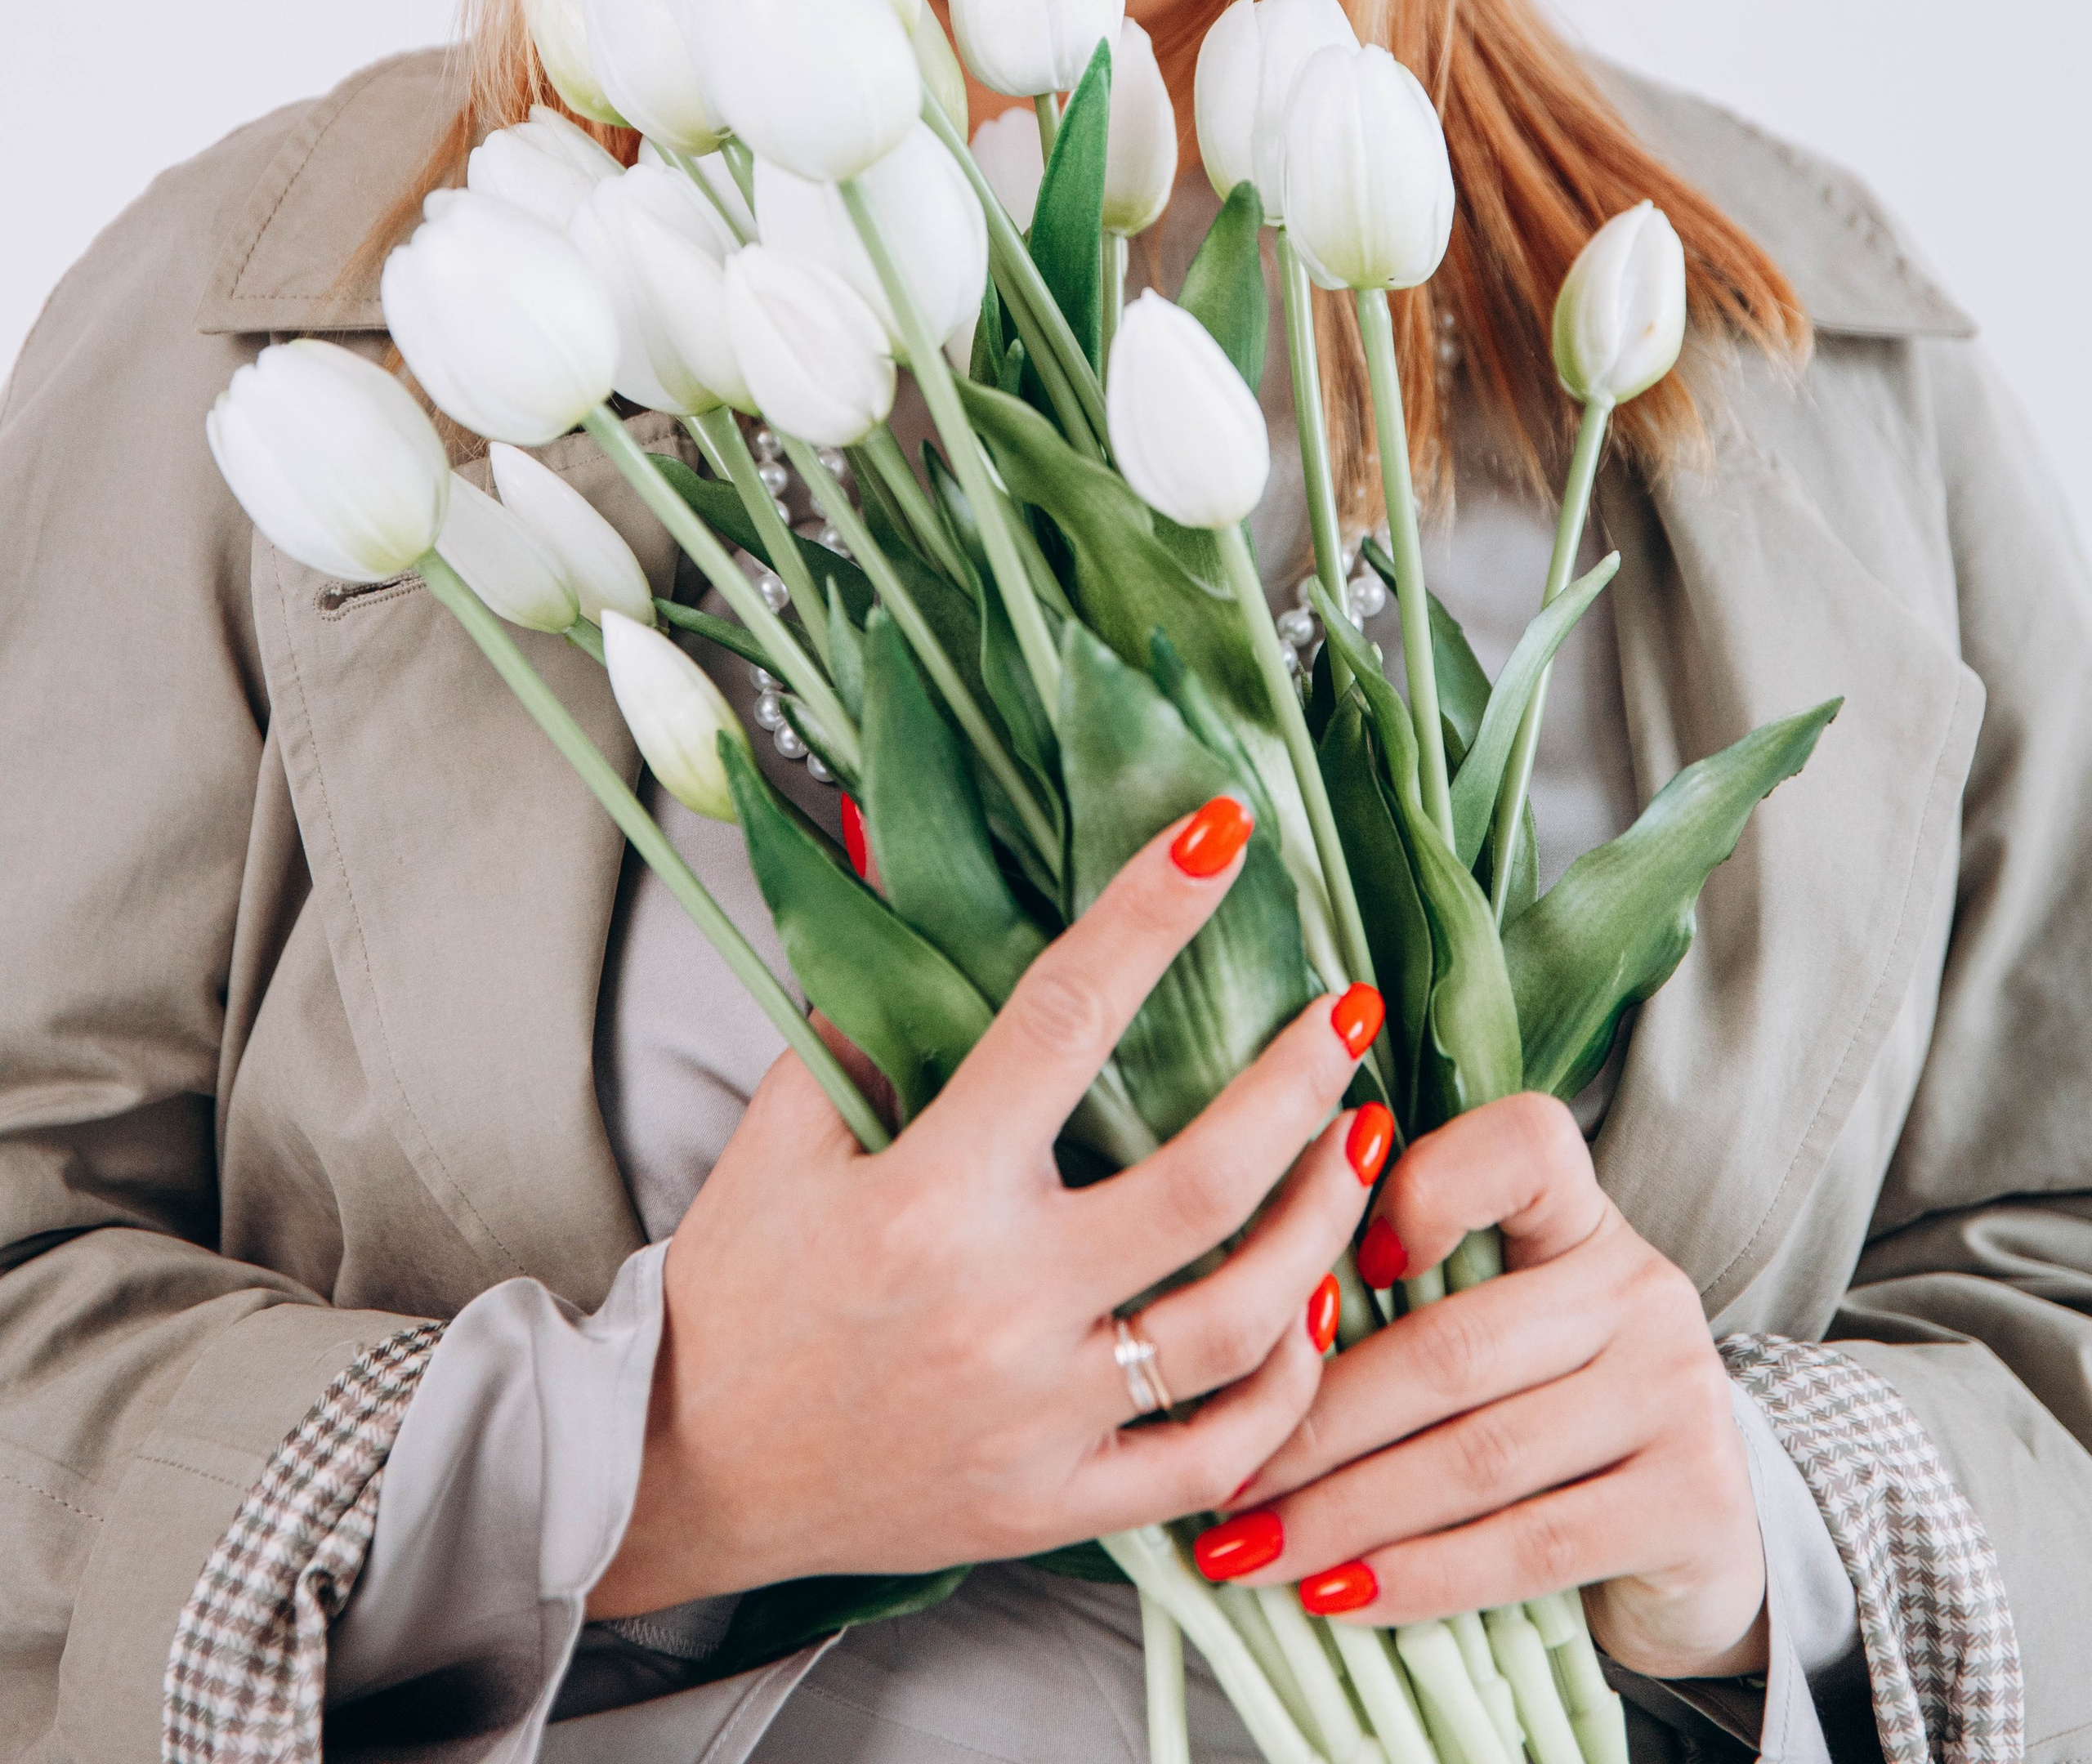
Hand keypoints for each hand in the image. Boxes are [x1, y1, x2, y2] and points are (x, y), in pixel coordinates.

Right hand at [588, 800, 1388, 1613]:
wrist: (683, 1472)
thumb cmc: (741, 1284)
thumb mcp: (782, 1128)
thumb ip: (864, 1005)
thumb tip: (902, 853)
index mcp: (926, 1196)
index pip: (1064, 1019)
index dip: (1150, 915)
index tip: (1222, 832)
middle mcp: (997, 1307)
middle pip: (1200, 1183)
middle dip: (1296, 1084)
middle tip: (1349, 1011)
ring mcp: (1039, 1417)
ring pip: (1237, 1321)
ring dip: (1322, 1221)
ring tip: (1364, 1139)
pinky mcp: (1057, 1505)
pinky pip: (1213, 1456)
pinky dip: (1285, 1386)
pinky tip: (1315, 1305)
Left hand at [1198, 1092, 1766, 1681]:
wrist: (1707, 1538)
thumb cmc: (1562, 1419)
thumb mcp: (1511, 1333)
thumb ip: (1416, 1303)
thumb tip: (1241, 1331)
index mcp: (1587, 1222)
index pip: (1524, 1147)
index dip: (1423, 1188)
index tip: (1323, 1265)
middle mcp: (1642, 1290)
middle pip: (1452, 1344)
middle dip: (1314, 1423)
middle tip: (1217, 1478)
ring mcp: (1677, 1393)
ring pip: (1476, 1455)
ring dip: (1344, 1512)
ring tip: (1248, 1549)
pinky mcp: (1692, 1503)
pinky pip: (1528, 1545)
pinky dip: (1419, 1577)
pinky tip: (1338, 1598)